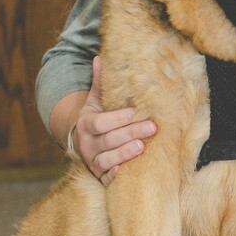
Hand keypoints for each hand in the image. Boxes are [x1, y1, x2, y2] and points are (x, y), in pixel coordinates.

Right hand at [72, 56, 156, 185]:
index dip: (117, 118)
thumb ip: (100, 82)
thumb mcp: (95, 101)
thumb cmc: (96, 118)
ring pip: (106, 160)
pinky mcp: (99, 176)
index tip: (135, 111)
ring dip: (124, 154)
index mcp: (86, 124)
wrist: (83, 143)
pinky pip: (106, 178)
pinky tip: (128, 172)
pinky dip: (115, 176)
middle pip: (108, 140)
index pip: (100, 122)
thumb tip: (100, 57)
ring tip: (142, 148)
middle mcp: (86, 145)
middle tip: (152, 127)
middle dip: (130, 134)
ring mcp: (92, 162)